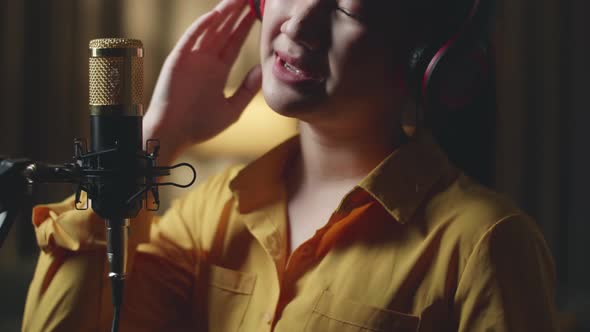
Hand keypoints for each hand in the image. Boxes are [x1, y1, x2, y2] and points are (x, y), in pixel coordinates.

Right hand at [143, 0, 260, 162]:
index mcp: (217, 71)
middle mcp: (205, 61)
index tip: (257, 11)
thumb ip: (247, 90)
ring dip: (222, 13)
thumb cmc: (199, 126)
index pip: (235, 43)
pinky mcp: (177, 60)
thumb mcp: (231, 109)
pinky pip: (190, 39)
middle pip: (224, 31)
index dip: (245, 26)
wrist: (173, 136)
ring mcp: (191, 59)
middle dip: (237, 13)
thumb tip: (262, 69)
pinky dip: (201, 27)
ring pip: (210, 30)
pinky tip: (215, 15)